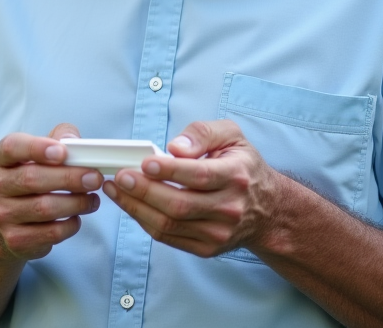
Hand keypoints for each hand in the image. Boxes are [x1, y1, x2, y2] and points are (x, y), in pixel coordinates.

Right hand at [0, 123, 102, 260]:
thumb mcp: (38, 154)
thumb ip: (57, 139)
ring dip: (76, 203)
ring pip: (45, 208)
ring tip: (92, 199)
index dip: (37, 148)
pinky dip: (70, 224)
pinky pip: (51, 232)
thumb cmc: (28, 180)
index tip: (62, 152)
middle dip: (69, 178)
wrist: (4, 223)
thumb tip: (74, 141)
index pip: (11, 147)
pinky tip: (76, 217)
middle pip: (32, 179)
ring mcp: (2, 215)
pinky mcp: (15, 239)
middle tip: (94, 178)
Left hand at [101, 120, 278, 258]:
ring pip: (169, 224)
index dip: (169, 170)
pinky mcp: (207, 248)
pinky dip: (145, 221)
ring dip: (136, 207)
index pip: (199, 176)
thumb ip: (202, 134)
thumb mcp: (231, 136)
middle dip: (144, 191)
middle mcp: (229, 208)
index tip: (144, 162)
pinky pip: (168, 237)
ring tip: (117, 190)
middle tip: (121, 176)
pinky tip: (131, 205)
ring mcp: (218, 232)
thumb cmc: (243, 166)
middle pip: (179, 204)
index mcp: (236, 176)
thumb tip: (174, 148)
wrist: (266, 209)